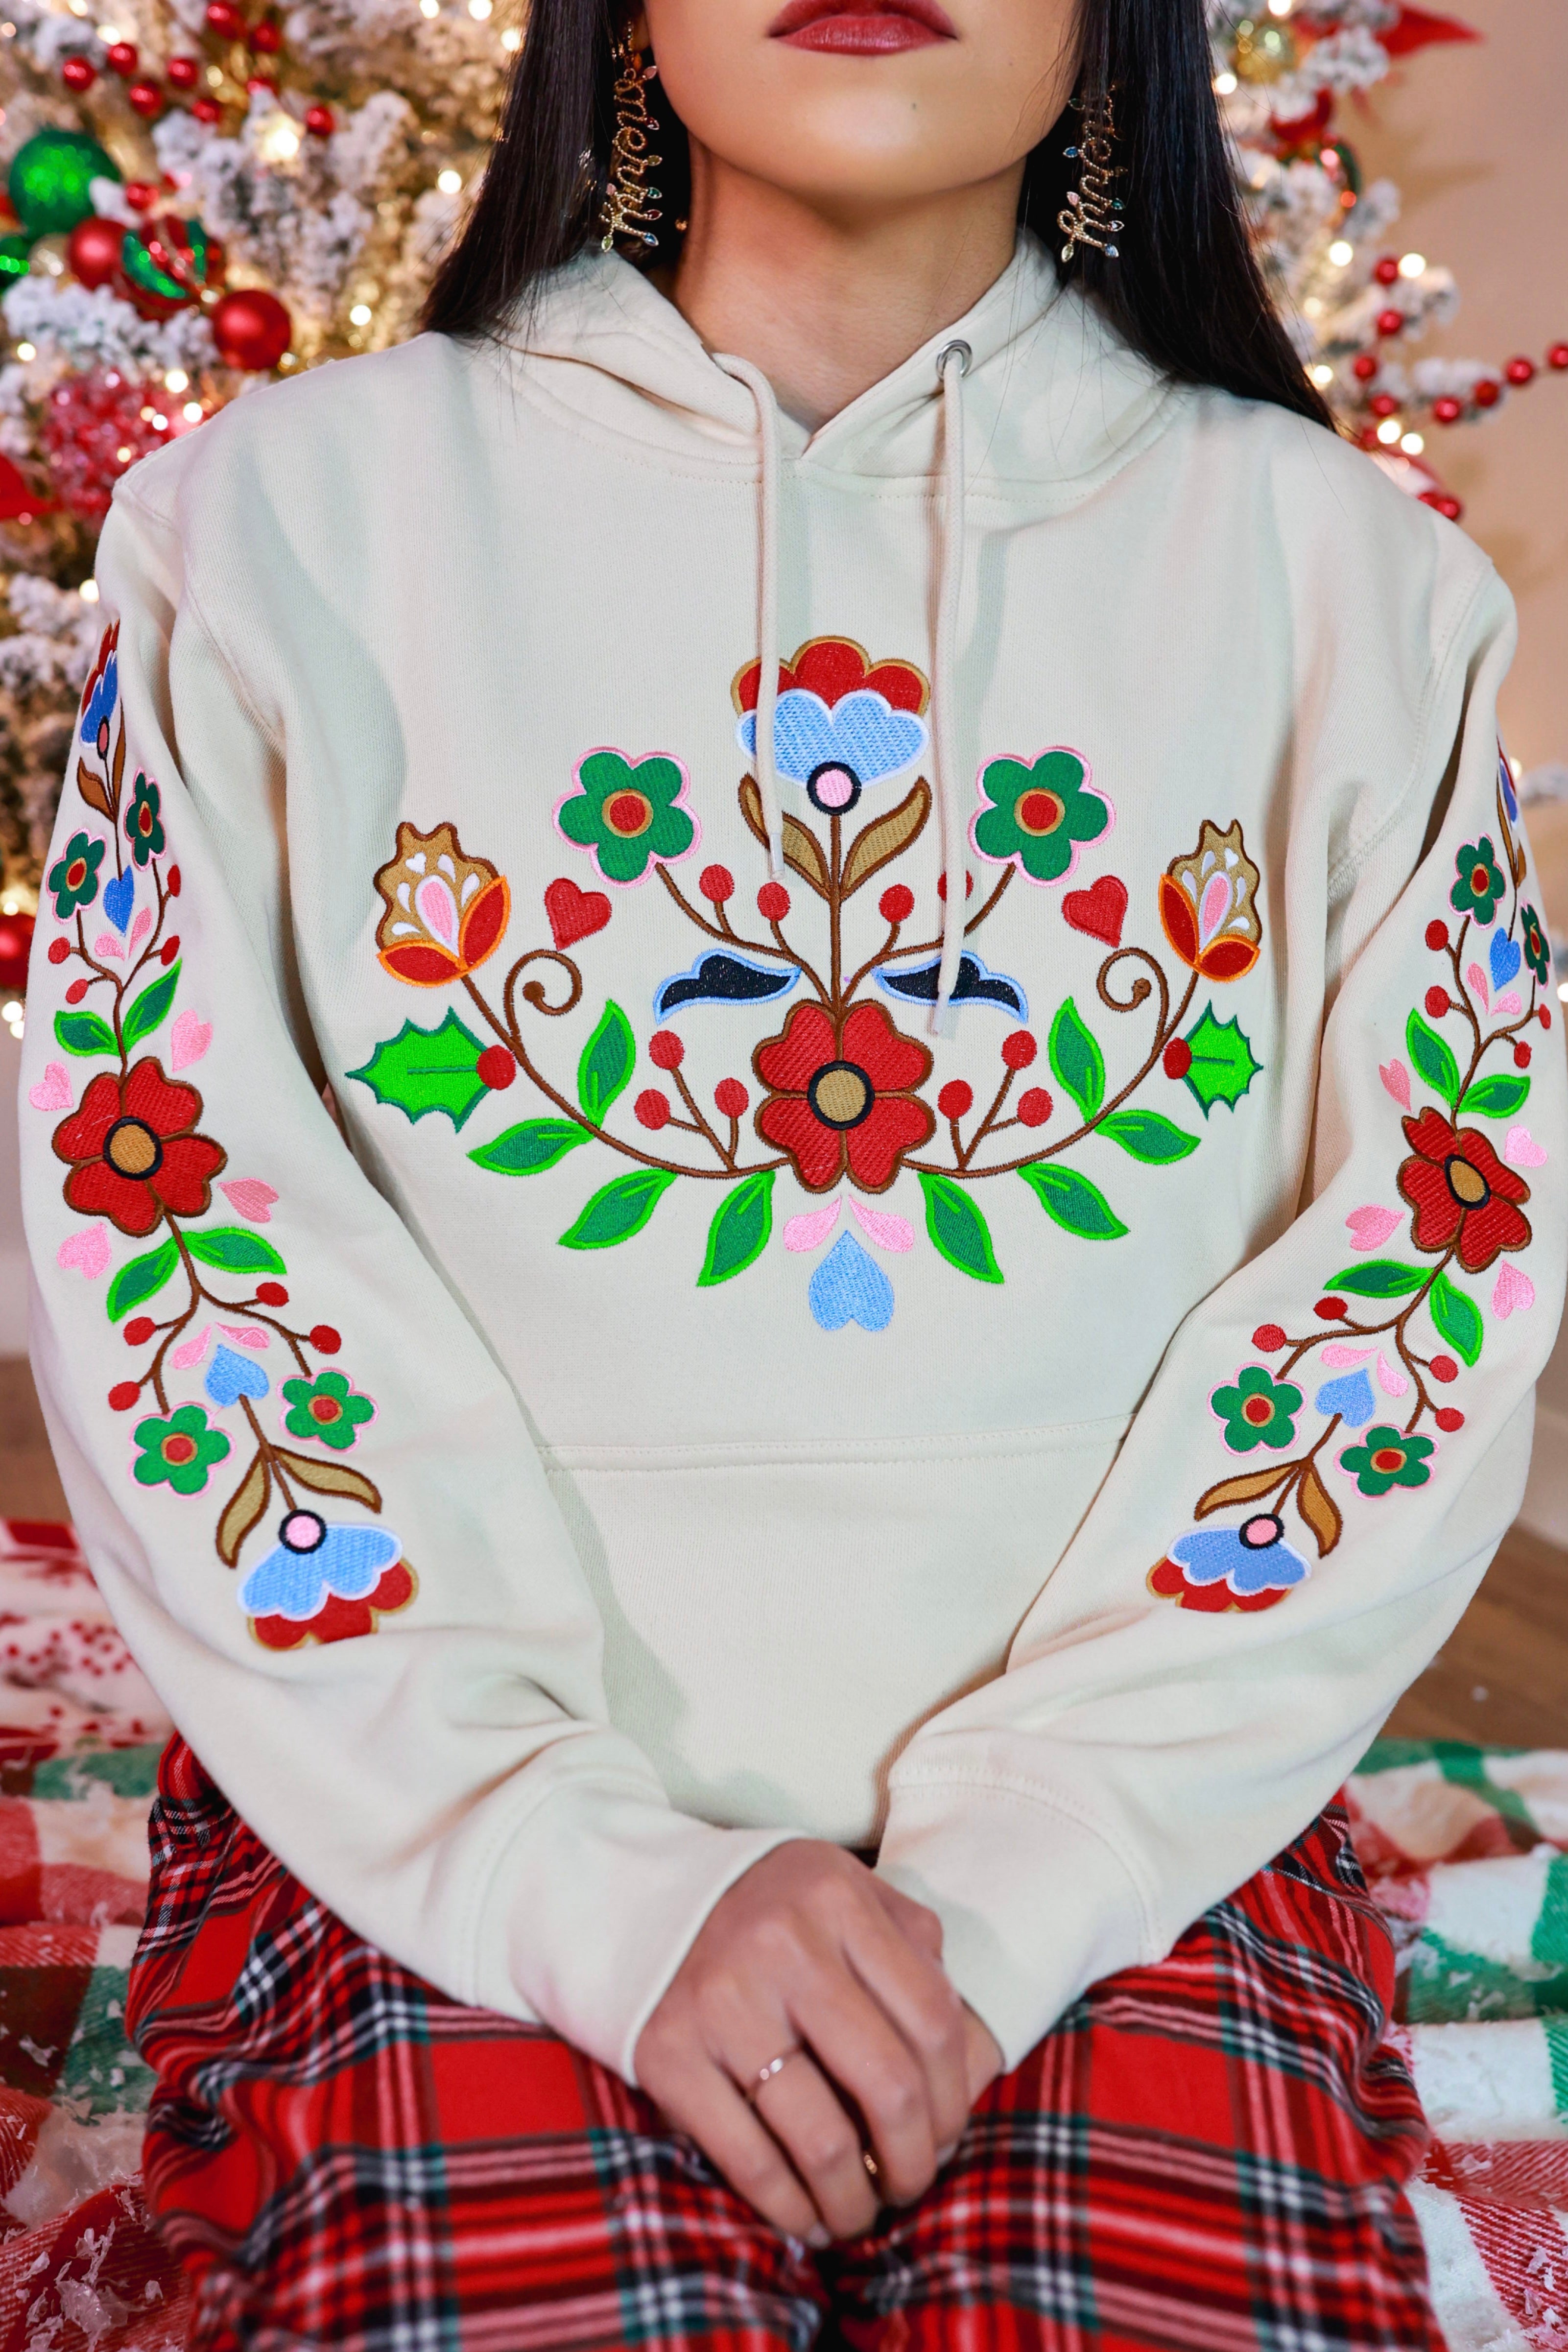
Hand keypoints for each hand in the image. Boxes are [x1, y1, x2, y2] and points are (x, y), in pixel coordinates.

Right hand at [634, 1841, 1002, 2242]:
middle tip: (911, 2183)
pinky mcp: (667, 2054)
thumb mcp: (844, 1895)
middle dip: (915, 2159)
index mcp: (836, 1897)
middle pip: (889, 2084)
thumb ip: (911, 1953)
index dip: (955, 2099)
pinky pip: (748, 2160)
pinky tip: (807, 2218)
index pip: (933, 2020)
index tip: (947, 2136)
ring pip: (822, 2138)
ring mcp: (720, 2001)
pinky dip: (789, 2209)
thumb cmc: (768, 1911)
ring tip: (860, 2211)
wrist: (635, 1899)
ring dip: (855, 2200)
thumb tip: (970, 2060)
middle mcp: (782, 1943)